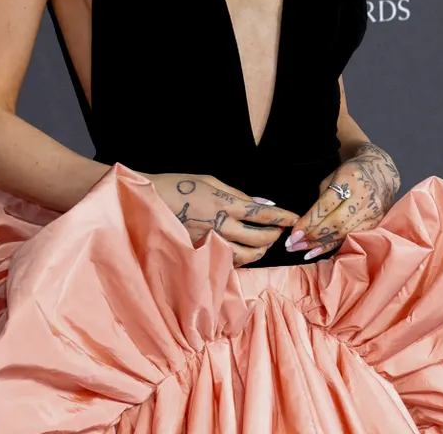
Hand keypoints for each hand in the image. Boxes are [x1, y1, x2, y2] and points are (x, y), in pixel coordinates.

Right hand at [144, 173, 299, 266]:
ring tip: (265, 244)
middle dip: (274, 236)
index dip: (282, 217)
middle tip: (279, 232)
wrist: (148, 203)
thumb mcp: (209, 180)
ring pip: (246, 255)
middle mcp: (222, 225)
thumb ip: (237, 194)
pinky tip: (245, 253)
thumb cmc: (178, 185)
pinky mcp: (202, 253)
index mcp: (225, 203)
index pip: (263, 214)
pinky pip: (228, 260)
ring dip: (261, 251)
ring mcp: (211, 242)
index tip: (294, 218)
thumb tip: (261, 204)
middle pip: (259, 238)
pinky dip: (242, 258)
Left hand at [285, 142, 399, 260]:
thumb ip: (321, 199)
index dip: (309, 221)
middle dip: (312, 236)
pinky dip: (334, 247)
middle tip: (293, 245)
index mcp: (349, 179)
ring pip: (344, 234)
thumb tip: (305, 224)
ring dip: (321, 245)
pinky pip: (352, 238)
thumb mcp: (333, 177)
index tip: (293, 233)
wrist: (382, 173)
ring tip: (302, 251)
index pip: (326, 205)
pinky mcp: (376, 223)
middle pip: (336, 223)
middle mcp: (363, 197)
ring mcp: (372, 212)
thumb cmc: (350, 174)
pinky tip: (319, 252)